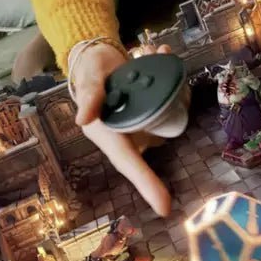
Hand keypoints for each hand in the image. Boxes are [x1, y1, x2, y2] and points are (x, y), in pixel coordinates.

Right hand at [71, 41, 173, 215]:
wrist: (95, 56)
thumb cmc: (88, 72)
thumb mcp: (87, 80)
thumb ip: (88, 96)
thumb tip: (83, 119)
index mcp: (111, 135)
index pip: (130, 163)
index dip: (146, 185)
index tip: (164, 208)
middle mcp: (130, 132)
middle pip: (161, 134)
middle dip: (175, 105)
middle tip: (177, 81)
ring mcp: (145, 119)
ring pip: (171, 112)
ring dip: (174, 85)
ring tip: (161, 54)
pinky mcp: (154, 104)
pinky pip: (172, 96)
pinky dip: (173, 74)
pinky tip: (164, 52)